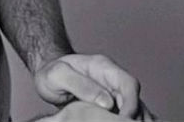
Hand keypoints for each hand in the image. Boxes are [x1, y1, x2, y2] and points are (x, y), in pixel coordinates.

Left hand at [34, 53, 155, 119]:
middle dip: (134, 118)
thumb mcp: (58, 75)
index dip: (132, 104)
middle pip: (136, 100)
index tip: (124, 121)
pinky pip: (126, 117)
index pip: (129, 84)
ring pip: (136, 111)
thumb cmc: (51, 73)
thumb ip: (81, 85)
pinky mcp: (111, 107)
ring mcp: (113, 93)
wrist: (47, 77)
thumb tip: (108, 102)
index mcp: (103, 67)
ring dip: (133, 121)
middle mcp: (112, 80)